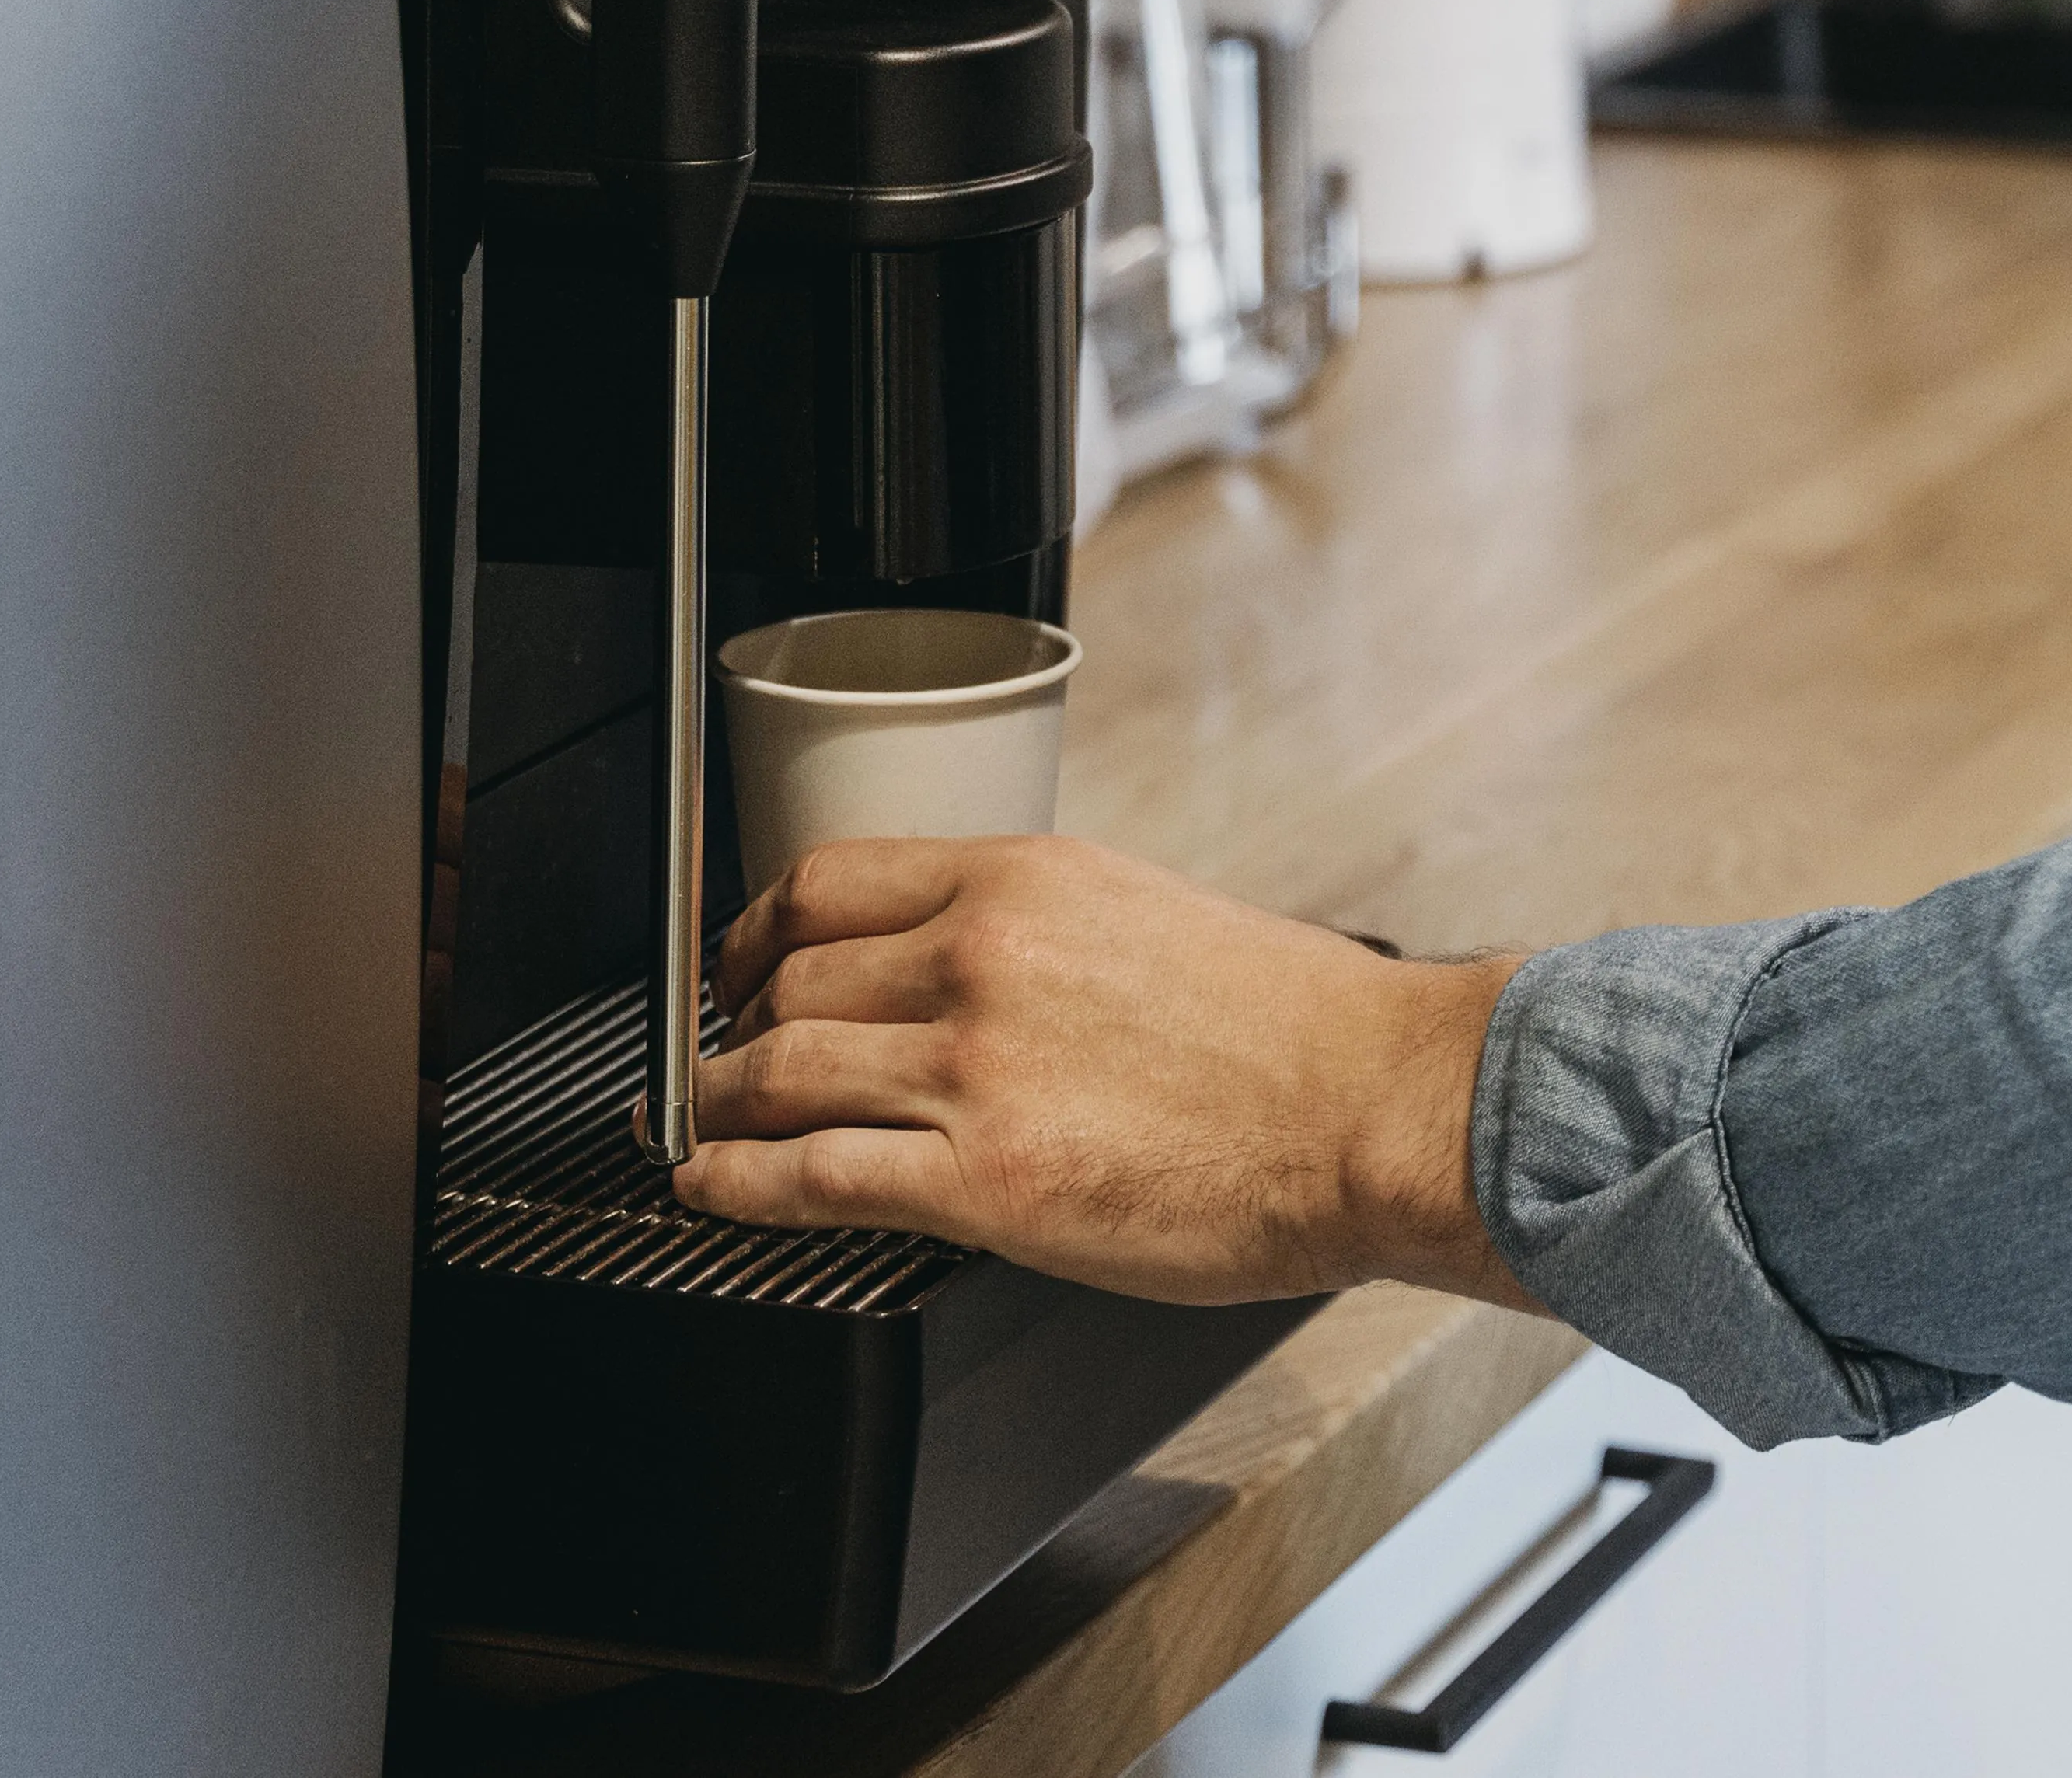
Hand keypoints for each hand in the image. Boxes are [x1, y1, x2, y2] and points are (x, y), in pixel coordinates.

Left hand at [669, 830, 1540, 1312]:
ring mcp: (975, 1068)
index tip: (735, 963)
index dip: (751, 932)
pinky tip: (709, 1193)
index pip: (826, 881)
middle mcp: (983, 955)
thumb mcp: (1146, 921)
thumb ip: (1040, 939)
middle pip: (785, 977)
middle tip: (713, 1061)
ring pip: (773, 1072)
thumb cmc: (1295, 1035)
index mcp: (1027, 878)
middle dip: (726, 1027)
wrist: (1374, 1109)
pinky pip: (806, 1177)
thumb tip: (959, 981)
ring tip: (697, 1132)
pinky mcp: (983, 1182)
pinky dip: (733, 1186)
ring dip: (714, 1106)